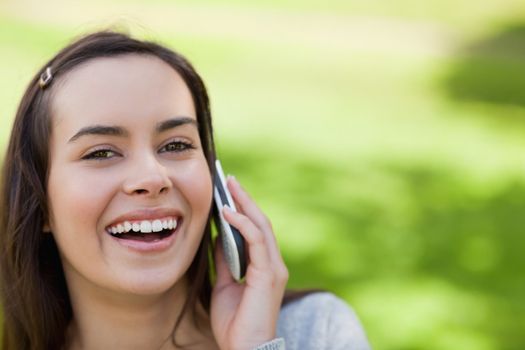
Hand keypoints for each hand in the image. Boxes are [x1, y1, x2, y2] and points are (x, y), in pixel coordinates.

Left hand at [210, 176, 287, 349]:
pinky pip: (256, 241)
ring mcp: (273, 268)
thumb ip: (224, 261)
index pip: (256, 230)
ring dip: (244, 204)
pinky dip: (242, 224)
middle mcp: (273, 263)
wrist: (244, 349)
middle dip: (244, 199)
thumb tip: (217, 237)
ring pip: (261, 226)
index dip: (243, 209)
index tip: (228, 192)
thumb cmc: (235, 323)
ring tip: (229, 186)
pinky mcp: (269, 274)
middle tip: (229, 179)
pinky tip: (228, 213)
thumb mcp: (223, 285)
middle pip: (261, 222)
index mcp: (264, 266)